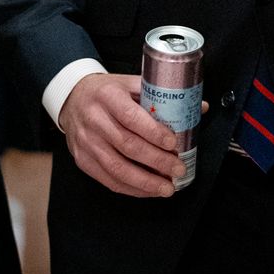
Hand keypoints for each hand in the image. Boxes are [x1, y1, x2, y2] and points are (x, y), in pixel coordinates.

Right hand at [60, 73, 193, 197]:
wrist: (72, 99)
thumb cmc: (107, 92)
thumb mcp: (130, 84)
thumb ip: (162, 95)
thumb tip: (200, 107)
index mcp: (108, 96)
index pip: (131, 117)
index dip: (154, 133)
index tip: (173, 143)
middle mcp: (94, 119)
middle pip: (127, 145)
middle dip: (156, 161)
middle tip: (178, 169)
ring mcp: (86, 142)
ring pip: (117, 167)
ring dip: (145, 182)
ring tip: (167, 187)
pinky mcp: (83, 160)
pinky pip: (108, 179)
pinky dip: (131, 188)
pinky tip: (148, 190)